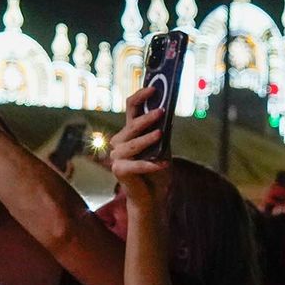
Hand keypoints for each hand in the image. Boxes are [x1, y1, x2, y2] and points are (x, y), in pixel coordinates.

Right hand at [109, 86, 171, 202]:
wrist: (154, 196)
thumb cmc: (158, 169)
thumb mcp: (164, 146)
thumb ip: (162, 131)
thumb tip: (167, 111)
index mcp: (130, 131)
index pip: (131, 108)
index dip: (140, 96)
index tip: (154, 88)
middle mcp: (120, 141)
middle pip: (131, 125)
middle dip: (147, 118)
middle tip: (161, 111)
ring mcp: (117, 156)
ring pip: (132, 144)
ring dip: (147, 139)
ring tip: (160, 134)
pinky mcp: (119, 171)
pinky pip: (135, 165)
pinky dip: (150, 164)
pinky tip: (164, 164)